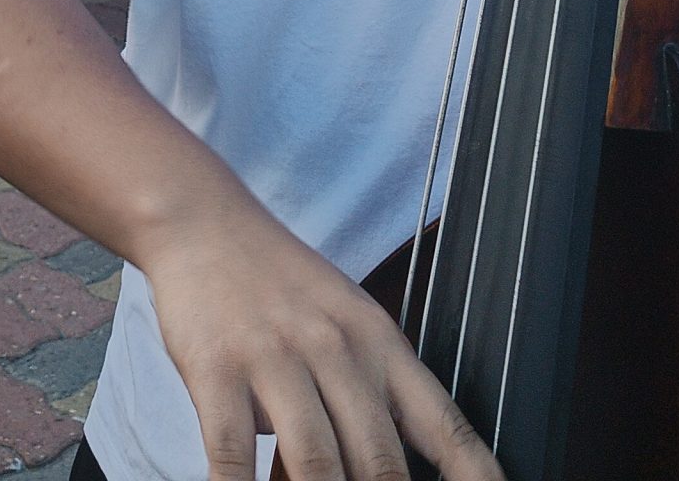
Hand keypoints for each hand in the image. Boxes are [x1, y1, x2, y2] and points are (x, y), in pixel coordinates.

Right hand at [143, 210, 498, 480]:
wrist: (205, 222)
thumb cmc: (279, 281)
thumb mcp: (344, 322)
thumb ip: (367, 394)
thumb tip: (373, 469)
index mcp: (379, 341)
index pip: (443, 423)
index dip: (474, 473)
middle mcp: (337, 350)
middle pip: (380, 461)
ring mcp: (276, 359)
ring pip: (316, 464)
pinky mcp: (217, 369)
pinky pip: (233, 454)